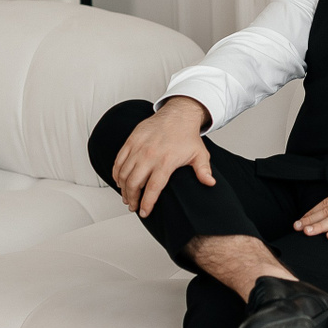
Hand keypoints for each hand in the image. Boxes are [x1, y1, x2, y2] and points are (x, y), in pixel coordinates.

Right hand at [110, 96, 214, 217]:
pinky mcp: (131, 141)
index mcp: (166, 161)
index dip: (147, 203)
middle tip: (133, 207)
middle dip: (132, 199)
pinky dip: (116, 173)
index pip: (152, 188)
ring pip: (123, 173)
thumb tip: (211, 184)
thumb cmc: (187, 136)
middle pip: (134, 183)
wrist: (178, 114)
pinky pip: (118, 161)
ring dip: (123, 188)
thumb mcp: (200, 154)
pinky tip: (119, 181)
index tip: (144, 212)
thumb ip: (203, 171)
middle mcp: (149, 155)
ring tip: (127, 197)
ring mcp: (138, 148)